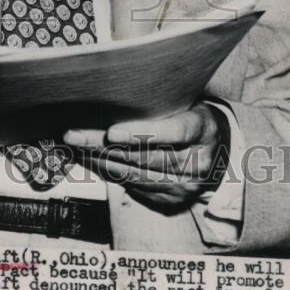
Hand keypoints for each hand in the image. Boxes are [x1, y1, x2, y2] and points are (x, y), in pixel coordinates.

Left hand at [63, 103, 228, 208]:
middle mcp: (197, 162)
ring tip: (73, 147)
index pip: (174, 131)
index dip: (142, 132)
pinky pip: (134, 186)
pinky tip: (90, 160)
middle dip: (103, 145)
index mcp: (203, 129)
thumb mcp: (186, 100)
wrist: (216, 147)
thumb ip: (160, 99)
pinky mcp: (173, 200)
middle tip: (73, 135)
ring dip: (99, 160)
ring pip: (135, 173)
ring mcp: (186, 185)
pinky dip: (109, 172)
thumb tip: (114, 89)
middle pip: (145, 155)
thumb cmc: (192, 114)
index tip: (112, 131)